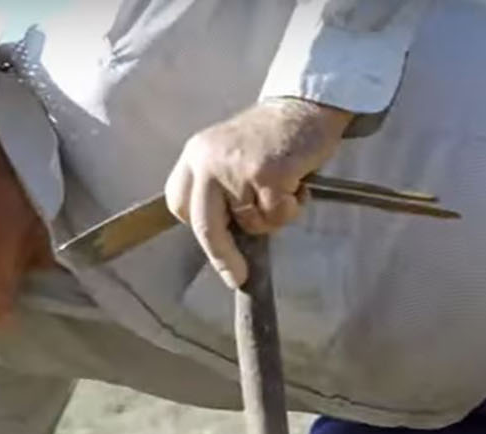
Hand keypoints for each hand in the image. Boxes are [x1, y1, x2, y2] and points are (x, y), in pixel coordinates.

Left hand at [165, 97, 353, 287]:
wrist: (305, 106)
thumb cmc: (273, 137)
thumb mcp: (230, 155)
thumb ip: (220, 188)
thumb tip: (224, 239)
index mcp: (195, 155)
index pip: (179, 204)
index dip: (197, 228)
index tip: (213, 251)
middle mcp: (208, 161)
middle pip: (205, 227)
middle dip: (222, 257)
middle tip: (236, 276)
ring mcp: (236, 169)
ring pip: (251, 223)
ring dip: (272, 217)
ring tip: (283, 187)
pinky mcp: (265, 175)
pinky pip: (276, 215)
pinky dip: (291, 208)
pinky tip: (296, 183)